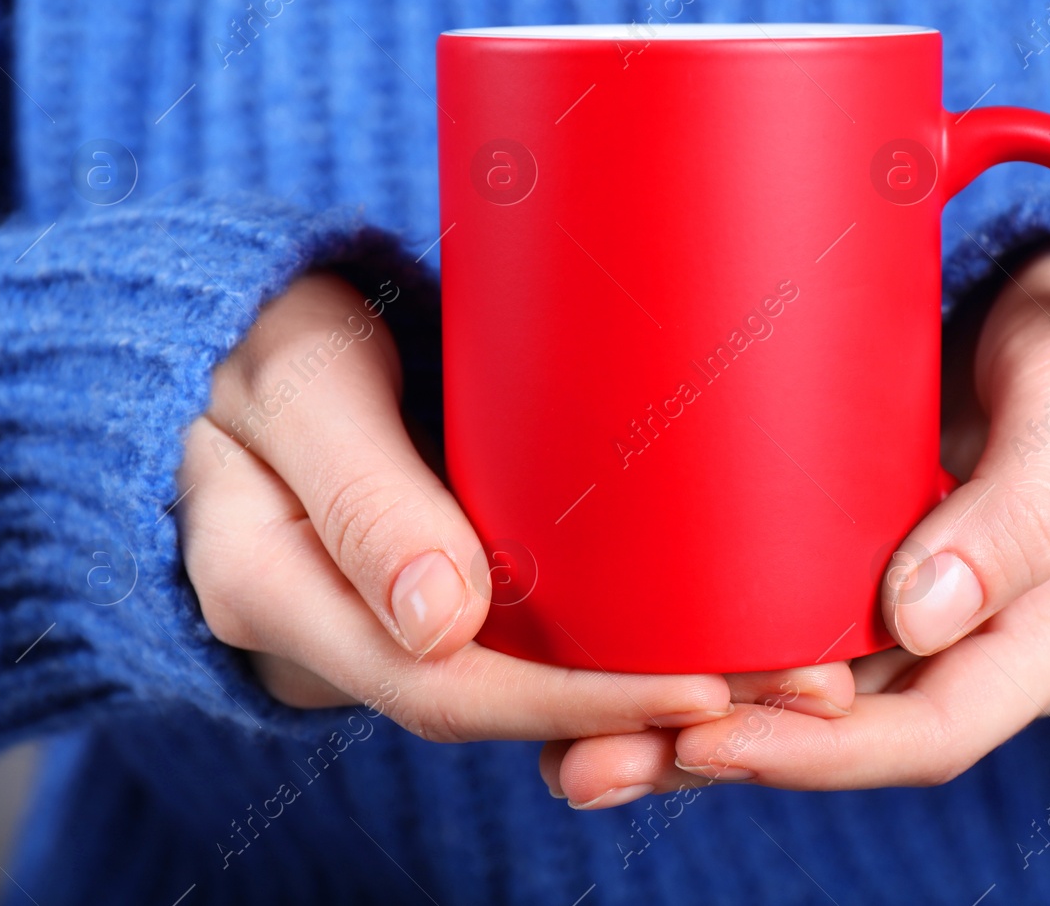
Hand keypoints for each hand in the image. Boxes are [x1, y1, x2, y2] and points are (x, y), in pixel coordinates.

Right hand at [178, 275, 854, 742]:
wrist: (244, 336)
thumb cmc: (264, 337)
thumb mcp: (294, 382)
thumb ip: (357, 489)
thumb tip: (441, 622)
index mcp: (281, 594)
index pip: (444, 686)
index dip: (577, 701)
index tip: (704, 688)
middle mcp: (352, 631)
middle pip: (513, 706)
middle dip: (657, 713)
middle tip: (805, 694)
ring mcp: (404, 612)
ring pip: (541, 678)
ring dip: (668, 689)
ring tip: (804, 675)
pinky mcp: (454, 579)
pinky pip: (547, 627)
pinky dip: (637, 636)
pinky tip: (735, 626)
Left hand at [540, 249, 1049, 800]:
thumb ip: (1019, 511)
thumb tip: (920, 617)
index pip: (929, 731)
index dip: (816, 753)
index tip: (708, 742)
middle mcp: (974, 653)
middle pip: (844, 739)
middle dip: (718, 756)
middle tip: (594, 765)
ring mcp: (918, 622)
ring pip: (803, 705)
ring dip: (690, 733)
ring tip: (575, 753)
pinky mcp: (866, 580)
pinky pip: (789, 640)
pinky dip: (706, 666)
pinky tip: (612, 677)